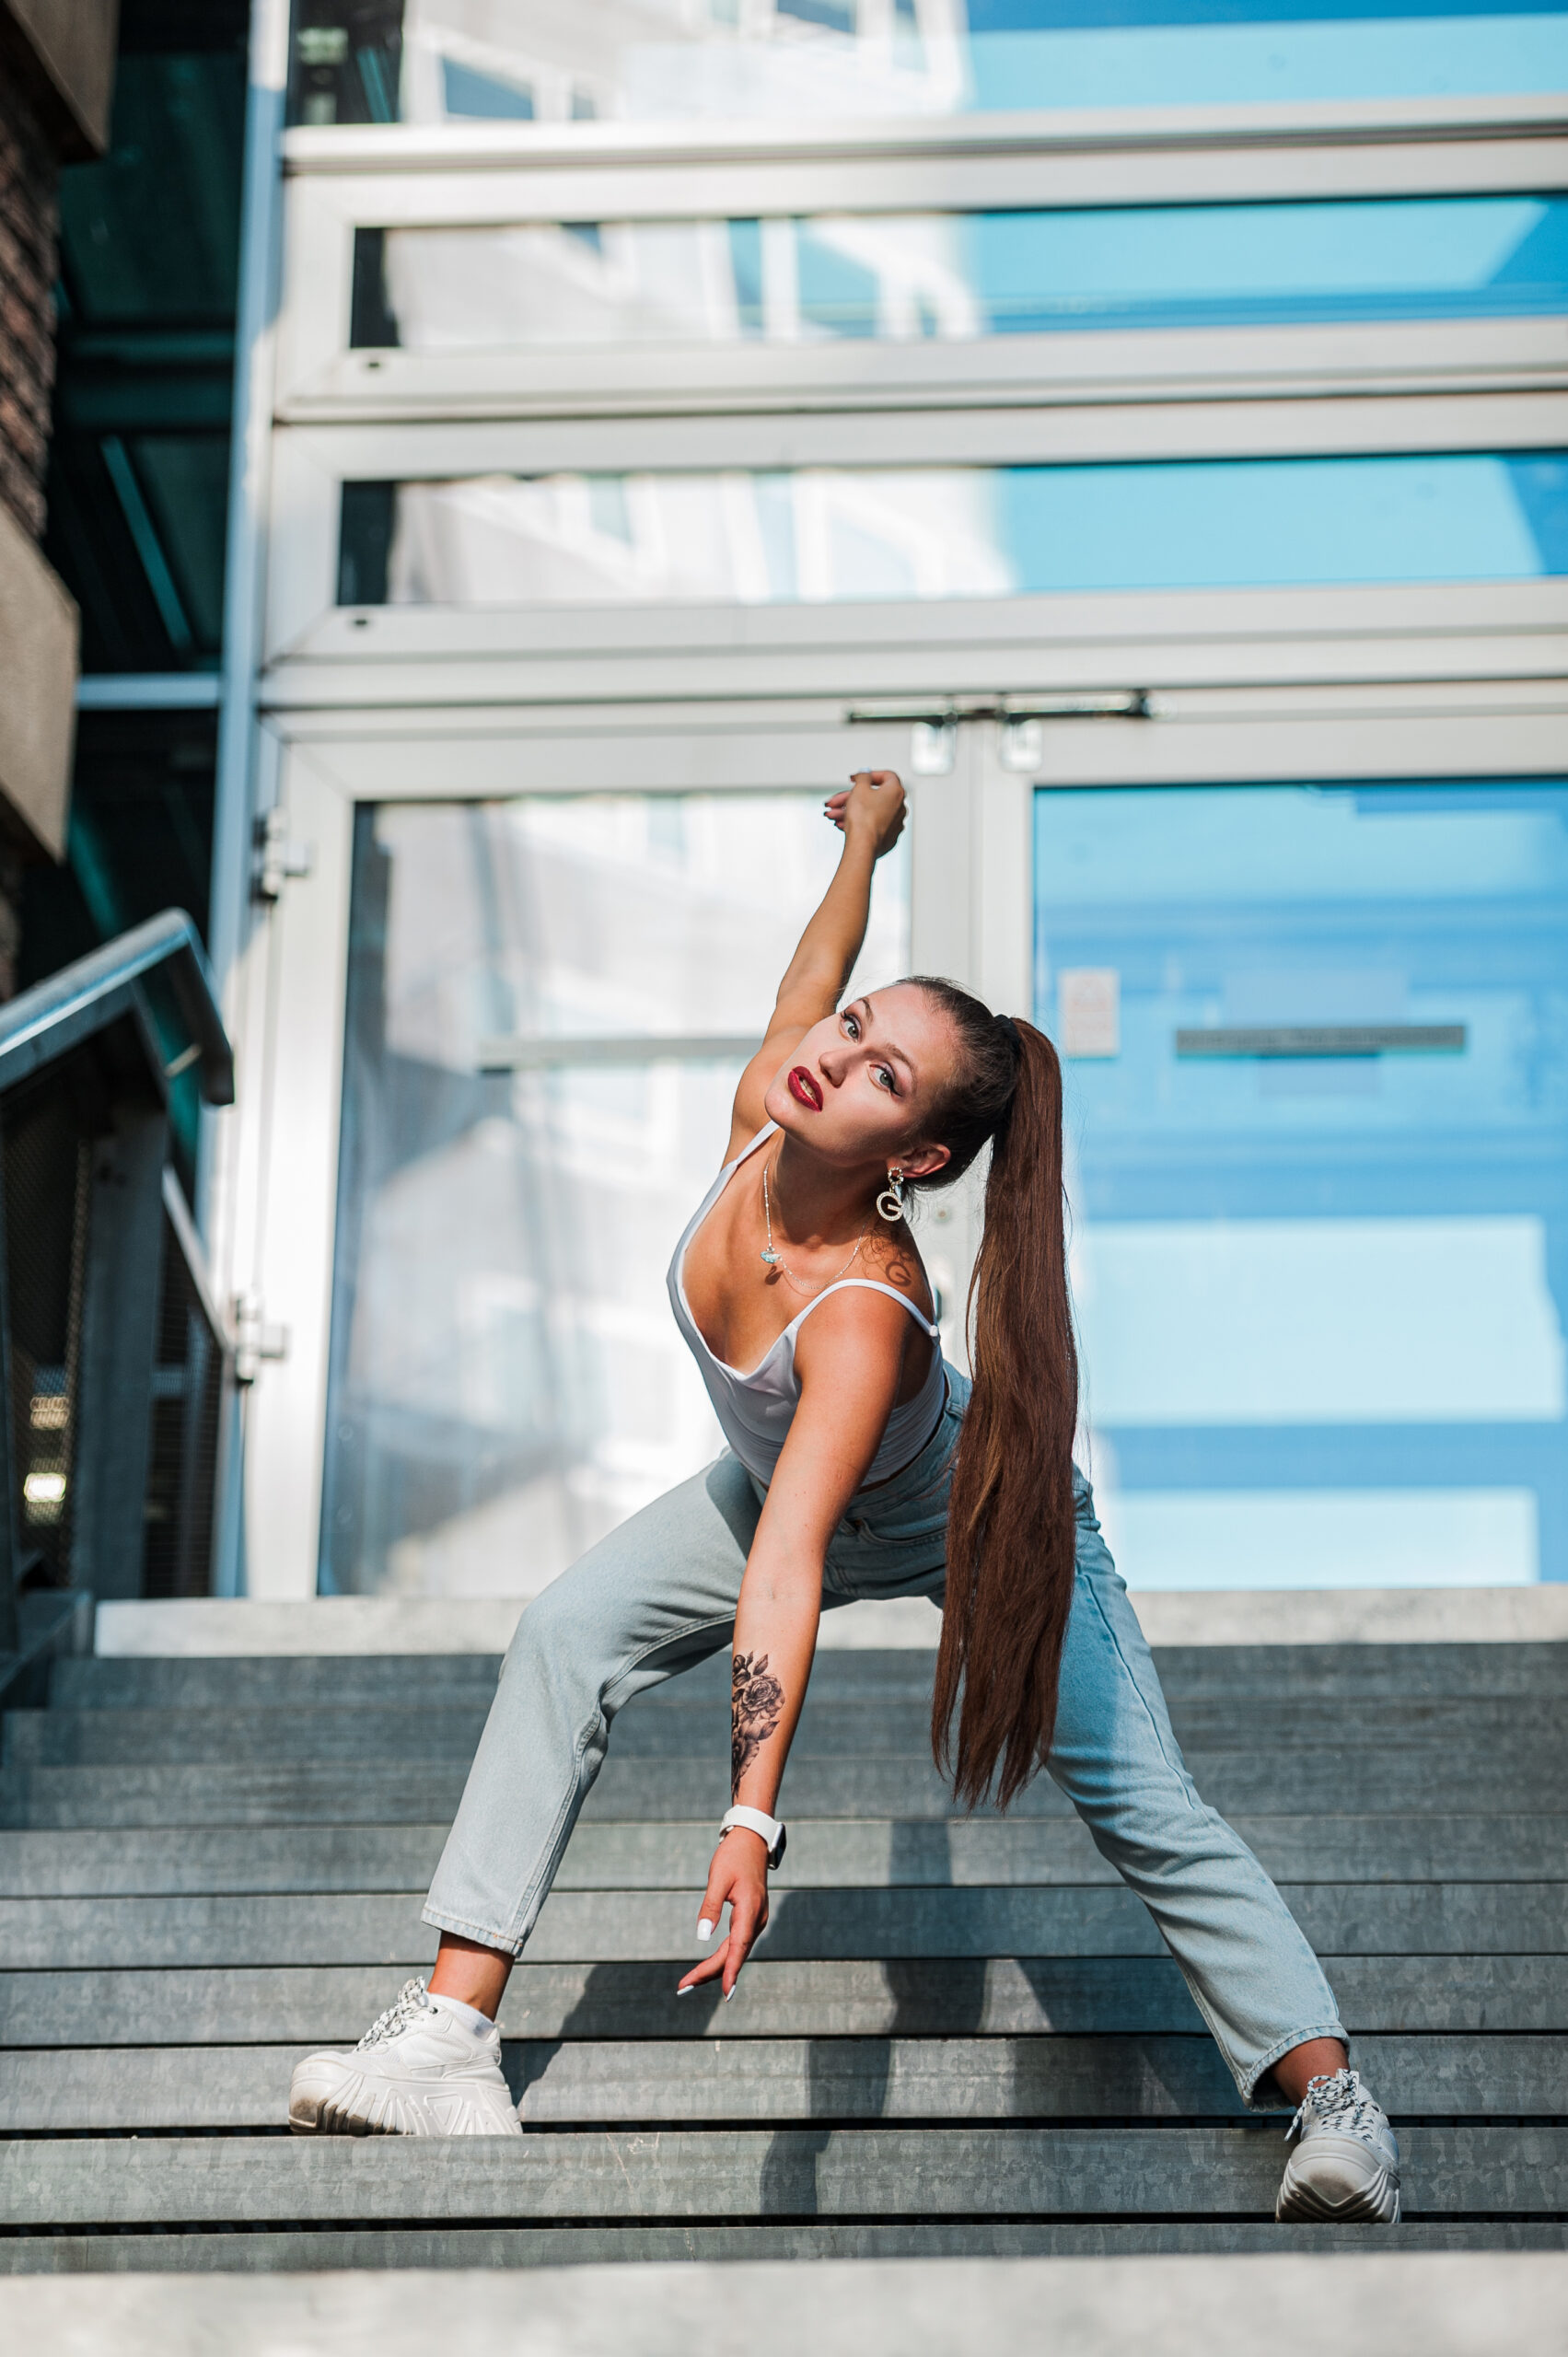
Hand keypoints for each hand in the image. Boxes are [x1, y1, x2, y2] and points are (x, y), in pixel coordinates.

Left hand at [675, 1829, 769, 2000]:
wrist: (752, 1841)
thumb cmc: (734, 1857)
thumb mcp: (718, 1878)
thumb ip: (710, 1907)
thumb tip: (701, 1936)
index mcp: (750, 1910)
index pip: (739, 1946)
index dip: (731, 1971)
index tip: (726, 1993)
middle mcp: (757, 1920)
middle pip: (733, 1954)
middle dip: (709, 1973)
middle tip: (683, 1987)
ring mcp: (756, 1921)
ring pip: (735, 1951)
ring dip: (714, 1968)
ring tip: (689, 1982)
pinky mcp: (751, 1919)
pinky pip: (737, 1944)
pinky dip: (722, 1957)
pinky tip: (709, 1968)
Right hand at [825, 771, 905, 860]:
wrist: (863, 845)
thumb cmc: (863, 818)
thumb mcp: (859, 788)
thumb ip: (863, 776)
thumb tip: (865, 774)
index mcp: (896, 792)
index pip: (886, 775)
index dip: (869, 775)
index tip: (856, 779)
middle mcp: (899, 807)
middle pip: (873, 797)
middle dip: (850, 798)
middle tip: (835, 801)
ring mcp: (895, 824)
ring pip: (869, 812)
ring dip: (849, 811)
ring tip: (832, 815)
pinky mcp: (888, 837)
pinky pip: (872, 825)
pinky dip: (858, 823)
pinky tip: (843, 824)